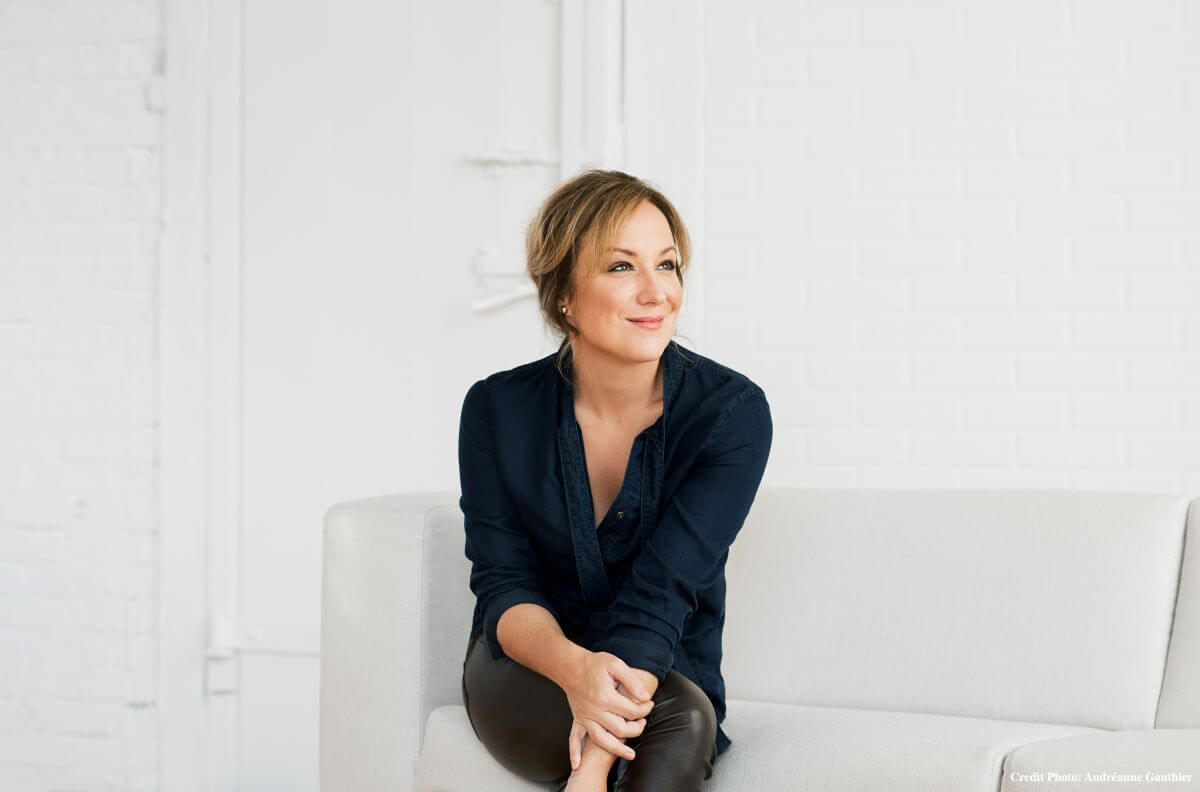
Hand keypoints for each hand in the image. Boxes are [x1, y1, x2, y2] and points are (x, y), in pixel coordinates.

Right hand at [561, 649, 655, 767]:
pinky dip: (574, 753)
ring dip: (616, 748)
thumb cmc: (594, 664)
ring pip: (601, 739)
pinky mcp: (577, 719)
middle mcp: (595, 711)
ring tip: (630, 755)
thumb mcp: (616, 665)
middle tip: (643, 722)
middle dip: (636, 728)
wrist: (570, 665)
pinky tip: (577, 765)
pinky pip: (574, 738)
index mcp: (606, 697)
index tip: (650, 704)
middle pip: (620, 729)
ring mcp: (585, 717)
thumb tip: (645, 697)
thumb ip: (632, 681)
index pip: (631, 711)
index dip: (644, 709)